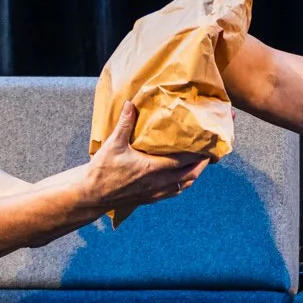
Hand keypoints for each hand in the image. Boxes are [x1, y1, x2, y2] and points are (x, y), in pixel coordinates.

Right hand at [89, 101, 208, 209]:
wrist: (92, 195)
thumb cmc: (102, 170)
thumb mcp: (113, 144)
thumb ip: (125, 123)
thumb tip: (130, 103)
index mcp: (154, 169)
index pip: (185, 160)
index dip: (200, 153)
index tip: (210, 144)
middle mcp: (160, 183)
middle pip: (191, 174)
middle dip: (202, 163)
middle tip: (210, 152)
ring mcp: (156, 192)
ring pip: (184, 185)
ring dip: (194, 174)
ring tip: (199, 163)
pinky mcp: (151, 198)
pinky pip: (175, 192)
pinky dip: (183, 183)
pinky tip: (182, 177)